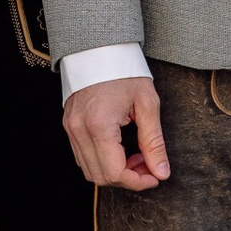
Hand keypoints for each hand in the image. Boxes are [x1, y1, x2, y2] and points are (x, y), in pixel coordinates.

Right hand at [66, 75, 168, 190]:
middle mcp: (79, 130)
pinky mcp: (69, 126)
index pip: (114, 173)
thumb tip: (161, 172)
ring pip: (89, 170)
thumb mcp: (147, 104)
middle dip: (128, 178)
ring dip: (114, 171)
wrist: (100, 48)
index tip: (155, 176)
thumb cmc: (125, 71)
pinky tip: (120, 149)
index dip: (137, 182)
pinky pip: (83, 157)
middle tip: (148, 164)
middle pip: (100, 177)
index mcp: (99, 125)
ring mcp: (70, 129)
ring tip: (136, 155)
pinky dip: (102, 161)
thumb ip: (154, 142)